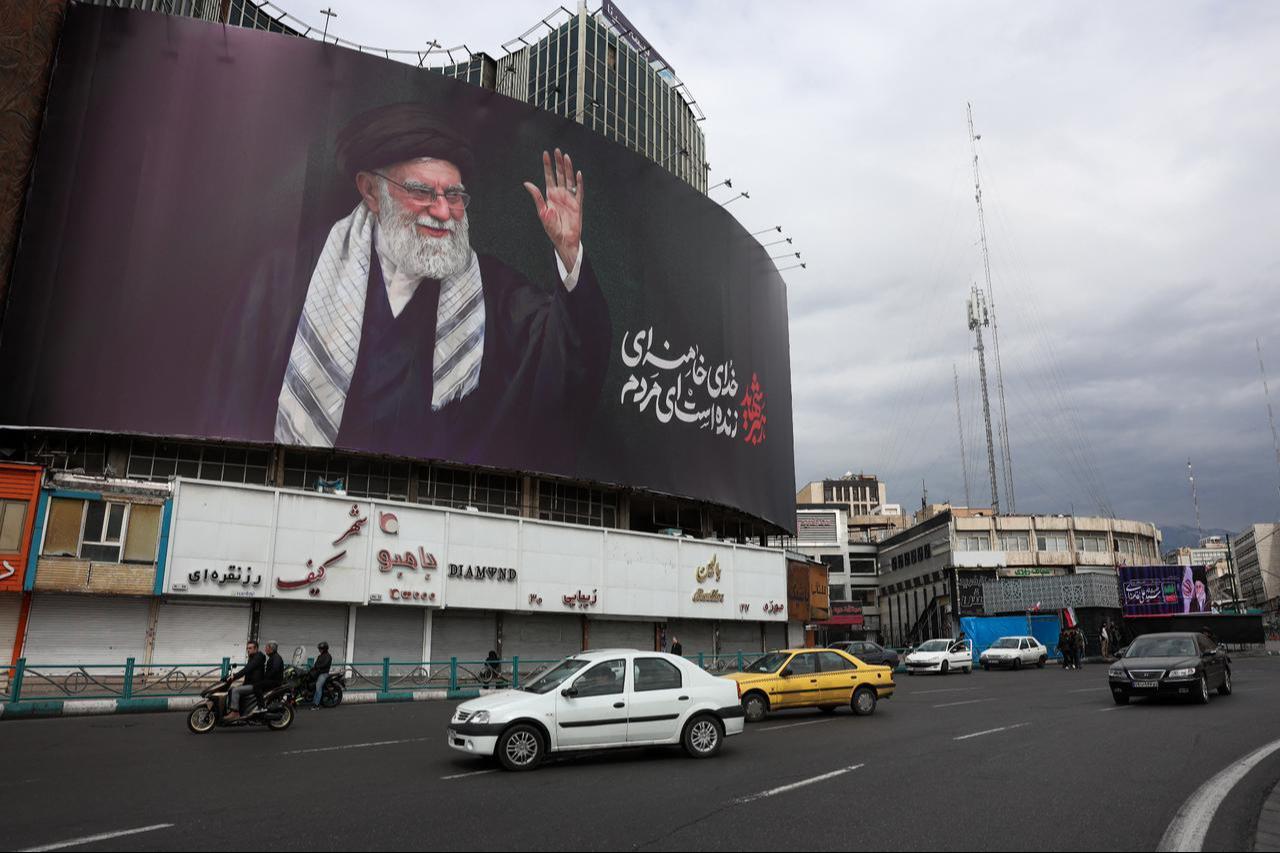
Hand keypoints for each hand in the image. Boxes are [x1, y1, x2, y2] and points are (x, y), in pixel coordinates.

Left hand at [523, 148, 582, 271]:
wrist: (564, 240)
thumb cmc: (552, 228)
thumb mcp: (541, 212)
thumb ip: (536, 197)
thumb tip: (527, 184)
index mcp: (550, 195)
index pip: (549, 176)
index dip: (547, 165)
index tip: (546, 154)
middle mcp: (560, 194)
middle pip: (559, 175)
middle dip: (558, 163)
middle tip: (557, 151)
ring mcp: (569, 198)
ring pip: (569, 179)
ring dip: (568, 168)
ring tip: (566, 157)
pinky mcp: (577, 204)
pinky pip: (579, 191)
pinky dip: (579, 183)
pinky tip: (578, 174)